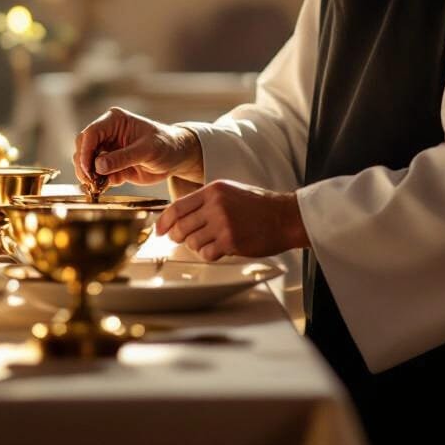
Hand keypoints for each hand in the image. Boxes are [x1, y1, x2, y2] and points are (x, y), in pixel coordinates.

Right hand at [73, 107, 203, 187]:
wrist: (177, 158)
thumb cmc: (165, 145)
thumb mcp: (147, 150)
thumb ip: (123, 157)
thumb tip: (98, 166)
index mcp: (115, 121)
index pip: (92, 133)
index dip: (85, 151)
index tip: (88, 169)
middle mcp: (108, 134)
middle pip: (84, 147)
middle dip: (84, 164)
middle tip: (90, 181)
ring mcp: (109, 150)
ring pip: (87, 162)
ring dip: (89, 175)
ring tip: (96, 186)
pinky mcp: (112, 166)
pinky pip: (98, 175)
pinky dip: (97, 183)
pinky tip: (102, 189)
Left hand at [156, 180, 309, 260]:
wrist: (284, 216)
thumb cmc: (259, 205)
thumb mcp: (229, 191)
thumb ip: (207, 200)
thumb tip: (183, 213)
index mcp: (213, 190)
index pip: (177, 207)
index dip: (164, 221)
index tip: (160, 230)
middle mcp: (215, 205)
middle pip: (181, 226)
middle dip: (178, 237)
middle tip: (183, 239)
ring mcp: (222, 223)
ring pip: (192, 242)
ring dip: (197, 246)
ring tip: (211, 241)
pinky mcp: (231, 241)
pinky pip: (207, 253)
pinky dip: (210, 254)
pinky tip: (220, 248)